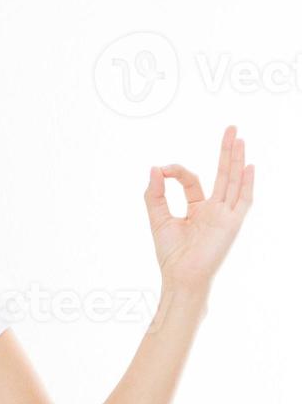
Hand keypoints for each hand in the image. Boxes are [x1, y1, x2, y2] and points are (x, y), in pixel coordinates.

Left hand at [146, 125, 256, 294]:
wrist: (181, 275)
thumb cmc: (171, 253)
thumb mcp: (158, 218)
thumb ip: (155, 194)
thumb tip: (154, 168)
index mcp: (198, 209)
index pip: (192, 181)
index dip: (177, 171)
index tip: (161, 169)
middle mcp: (214, 209)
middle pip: (222, 174)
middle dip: (225, 151)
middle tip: (231, 127)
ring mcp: (225, 215)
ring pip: (233, 181)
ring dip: (236, 160)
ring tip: (239, 139)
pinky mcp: (232, 223)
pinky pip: (243, 200)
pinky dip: (246, 184)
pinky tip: (249, 166)